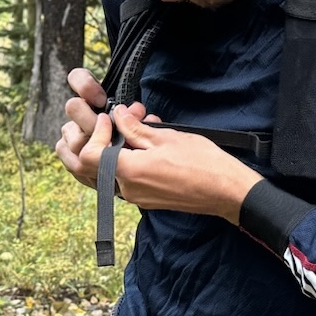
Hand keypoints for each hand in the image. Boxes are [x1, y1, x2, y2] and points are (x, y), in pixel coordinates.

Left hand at [53, 70, 261, 221]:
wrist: (226, 192)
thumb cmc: (202, 163)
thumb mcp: (166, 137)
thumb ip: (135, 128)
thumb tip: (116, 115)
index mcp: (129, 172)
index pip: (89, 154)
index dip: (94, 132)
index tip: (110, 118)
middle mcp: (127, 189)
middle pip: (94, 165)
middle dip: (100, 138)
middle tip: (118, 120)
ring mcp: (136, 197)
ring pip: (110, 171)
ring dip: (116, 148)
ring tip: (138, 127)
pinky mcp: (146, 199)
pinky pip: (126, 178)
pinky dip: (128, 160)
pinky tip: (146, 143)